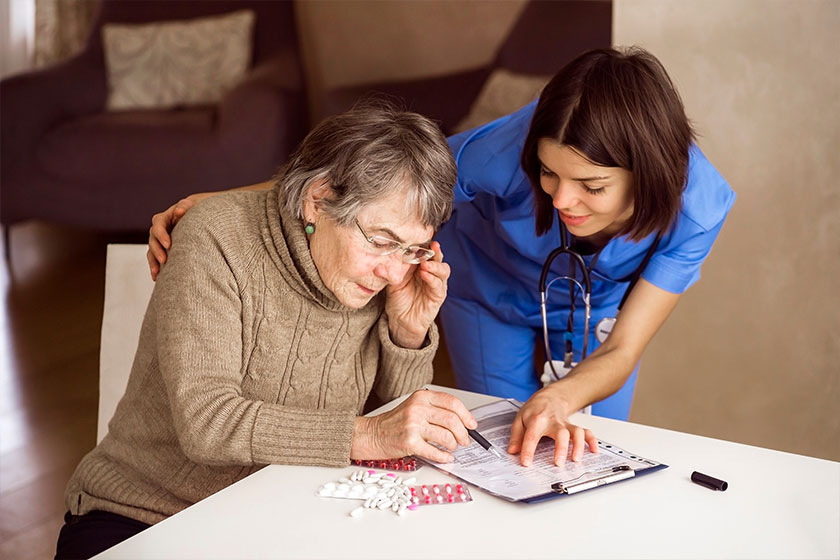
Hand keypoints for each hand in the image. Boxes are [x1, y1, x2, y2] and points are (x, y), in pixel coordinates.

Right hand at [147, 197, 196, 280]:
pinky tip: (157, 278)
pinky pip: (155, 259)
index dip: (161, 236)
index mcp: (162, 219)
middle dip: (157, 251)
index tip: (169, 244)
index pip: (158, 227)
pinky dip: (156, 268)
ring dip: (153, 263)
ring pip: (152, 252)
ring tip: (157, 273)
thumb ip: (184, 207)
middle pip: (152, 241)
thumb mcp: (190, 205)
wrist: (194, 217)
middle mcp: (157, 230)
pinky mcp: (161, 250)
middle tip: (164, 260)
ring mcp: (158, 241)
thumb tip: (179, 211)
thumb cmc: (192, 210)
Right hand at [351, 389, 475, 462]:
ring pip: (446, 436)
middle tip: (465, 440)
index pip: (452, 402)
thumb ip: (435, 410)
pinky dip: (444, 457)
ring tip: (452, 448)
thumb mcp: (414, 407)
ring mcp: (412, 425)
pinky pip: (434, 451)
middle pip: (452, 420)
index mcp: (421, 397)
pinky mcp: (409, 442)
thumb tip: (462, 422)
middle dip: (463, 433)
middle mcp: (417, 409)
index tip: (472, 425)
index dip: (466, 415)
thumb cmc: (394, 423)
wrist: (371, 434)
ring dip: (453, 445)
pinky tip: (445, 457)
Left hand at [384, 241, 449, 347]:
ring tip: (425, 264)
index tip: (426, 233)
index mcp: (421, 266)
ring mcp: (436, 284)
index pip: (426, 251)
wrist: (401, 321)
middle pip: (438, 258)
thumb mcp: (392, 281)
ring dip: (435, 265)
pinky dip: (432, 279)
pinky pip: (438, 286)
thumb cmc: (398, 298)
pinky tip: (425, 274)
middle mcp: (431, 273)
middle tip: (432, 245)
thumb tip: (378, 264)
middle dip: (436, 251)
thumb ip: (389, 272)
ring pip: (443, 270)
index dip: (426, 243)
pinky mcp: (438, 296)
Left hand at [508, 384, 597, 466]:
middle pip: (560, 433)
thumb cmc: (535, 409)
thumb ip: (516, 436)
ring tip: (576, 459)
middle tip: (558, 463)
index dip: (528, 450)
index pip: (532, 436)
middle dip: (561, 448)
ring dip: (578, 446)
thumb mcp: (520, 419)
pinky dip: (592, 441)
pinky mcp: (574, 426)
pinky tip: (594, 451)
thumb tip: (513, 451)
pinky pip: (586, 432)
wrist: (550, 396)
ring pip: (576, 432)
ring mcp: (566, 424)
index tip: (526, 463)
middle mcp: (554, 422)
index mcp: (537, 420)